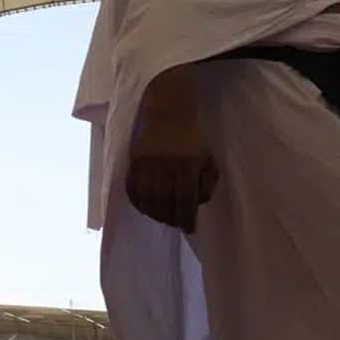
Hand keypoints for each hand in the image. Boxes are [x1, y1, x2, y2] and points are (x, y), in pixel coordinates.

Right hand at [126, 113, 218, 233]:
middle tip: (175, 223)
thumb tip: (197, 204)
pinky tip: (144, 206)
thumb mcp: (209, 158)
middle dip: (170, 219)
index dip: (187, 220)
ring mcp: (147, 162)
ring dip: (153, 213)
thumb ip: (207, 183)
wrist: (167, 110)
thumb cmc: (192, 136)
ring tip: (160, 216)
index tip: (189, 229)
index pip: (185, 201)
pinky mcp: (134, 159)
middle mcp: (165, 165)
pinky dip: (136, 201)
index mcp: (187, 165)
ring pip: (146, 198)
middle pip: (164, 203)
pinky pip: (131, 187)